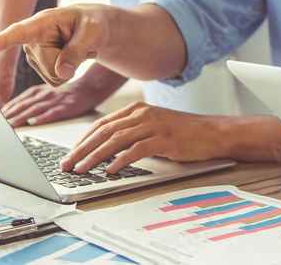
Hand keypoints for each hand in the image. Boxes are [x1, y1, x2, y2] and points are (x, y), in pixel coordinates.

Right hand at [0, 5, 112, 86]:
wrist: (92, 29)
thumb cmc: (92, 23)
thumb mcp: (93, 32)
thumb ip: (77, 51)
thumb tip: (61, 74)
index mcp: (41, 23)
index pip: (16, 33)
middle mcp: (31, 40)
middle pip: (50, 66)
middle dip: (71, 61)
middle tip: (81, 44)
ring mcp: (34, 56)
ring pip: (54, 76)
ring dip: (71, 66)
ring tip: (76, 48)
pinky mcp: (39, 67)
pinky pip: (56, 81)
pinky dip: (70, 72)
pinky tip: (72, 58)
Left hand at [1, 81, 99, 126]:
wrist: (88, 89)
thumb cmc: (64, 94)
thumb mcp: (46, 93)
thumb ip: (30, 100)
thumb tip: (10, 111)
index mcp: (38, 91)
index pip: (19, 100)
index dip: (7, 109)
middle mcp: (45, 94)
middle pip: (25, 104)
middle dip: (10, 114)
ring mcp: (56, 100)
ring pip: (36, 109)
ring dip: (22, 116)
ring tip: (11, 124)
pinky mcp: (67, 106)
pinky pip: (53, 113)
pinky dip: (42, 117)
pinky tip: (34, 122)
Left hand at [58, 102, 225, 174]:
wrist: (212, 132)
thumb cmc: (183, 133)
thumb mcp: (153, 127)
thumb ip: (131, 132)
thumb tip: (104, 151)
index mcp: (136, 110)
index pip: (101, 124)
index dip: (83, 140)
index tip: (70, 154)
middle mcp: (142, 114)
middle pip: (104, 131)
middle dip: (82, 149)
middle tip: (68, 164)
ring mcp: (153, 125)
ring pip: (116, 139)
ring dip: (95, 156)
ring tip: (82, 169)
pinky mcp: (164, 138)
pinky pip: (137, 149)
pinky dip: (121, 160)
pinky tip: (111, 169)